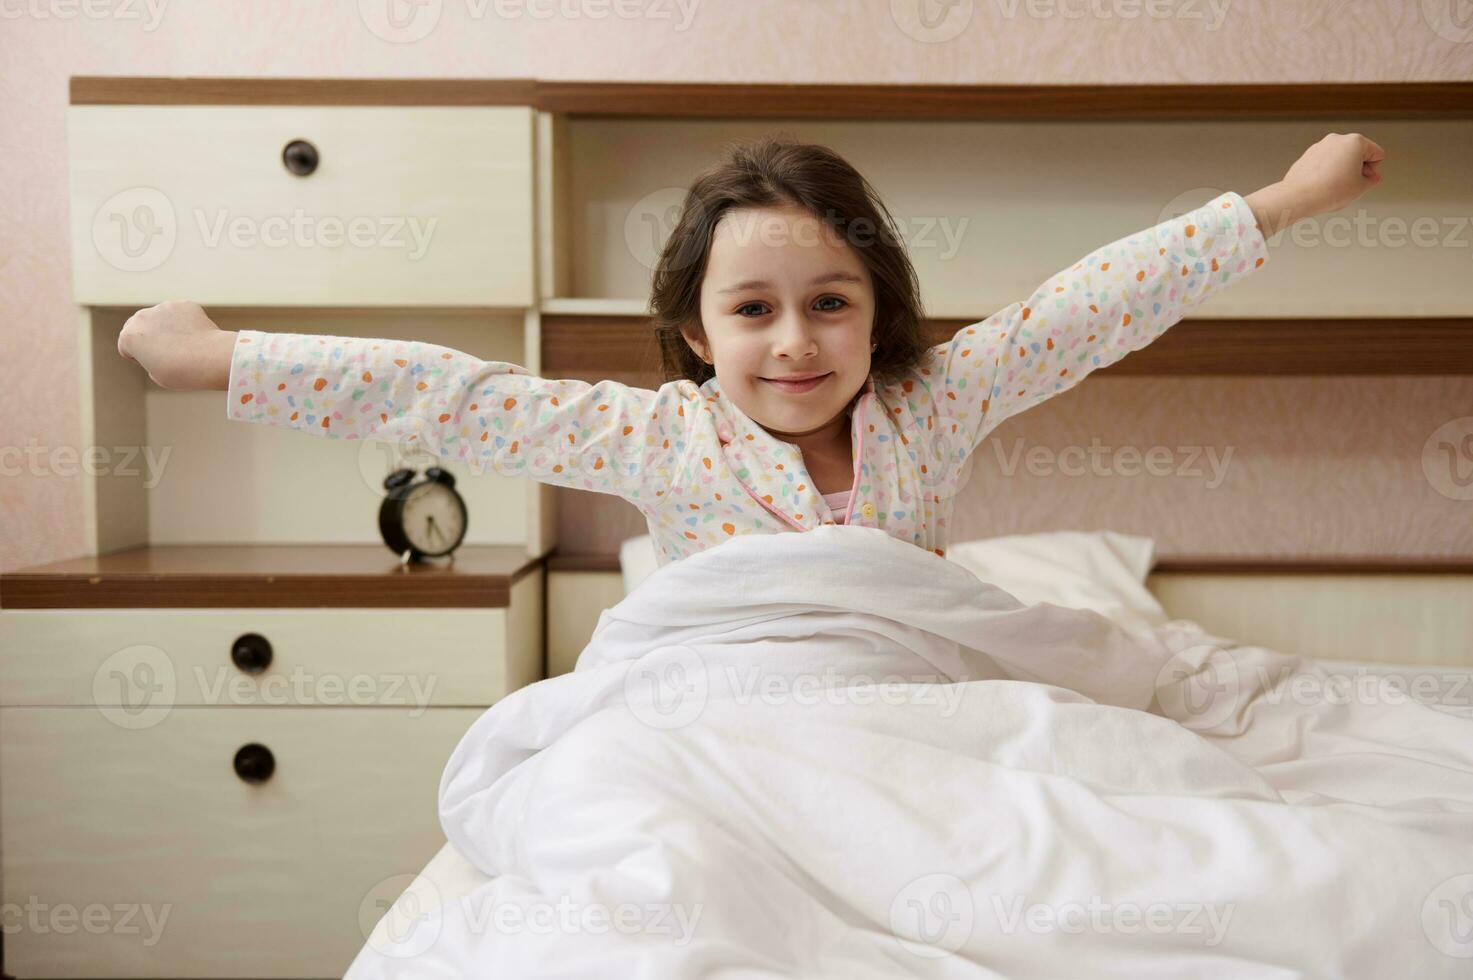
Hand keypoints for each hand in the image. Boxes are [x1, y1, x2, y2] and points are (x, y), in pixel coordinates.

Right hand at [117, 300, 236, 389]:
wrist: (210, 359)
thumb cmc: (182, 372)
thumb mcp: (156, 374)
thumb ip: (150, 357)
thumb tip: (159, 344)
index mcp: (128, 336)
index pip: (127, 347)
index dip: (140, 358)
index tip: (157, 364)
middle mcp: (141, 317)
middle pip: (139, 327)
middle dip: (148, 337)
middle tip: (168, 353)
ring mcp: (162, 307)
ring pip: (160, 318)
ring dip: (167, 328)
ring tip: (184, 345)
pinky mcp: (183, 304)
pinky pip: (181, 314)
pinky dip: (185, 322)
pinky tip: (195, 335)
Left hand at [1245, 133, 1385, 237]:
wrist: (1297, 197)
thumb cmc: (1328, 192)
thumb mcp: (1361, 188)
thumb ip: (1372, 180)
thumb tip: (1372, 178)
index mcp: (1355, 141)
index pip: (1377, 155)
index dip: (1373, 172)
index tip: (1361, 181)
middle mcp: (1337, 139)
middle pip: (1359, 154)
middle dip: (1358, 169)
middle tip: (1349, 185)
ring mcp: (1320, 146)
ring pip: (1340, 159)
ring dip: (1342, 171)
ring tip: (1334, 187)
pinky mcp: (1307, 155)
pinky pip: (1325, 163)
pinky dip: (1327, 172)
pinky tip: (1322, 185)